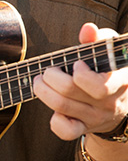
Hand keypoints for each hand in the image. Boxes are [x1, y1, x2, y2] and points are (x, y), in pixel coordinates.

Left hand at [33, 23, 127, 140]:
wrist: (120, 103)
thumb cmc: (108, 70)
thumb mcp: (109, 52)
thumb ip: (98, 39)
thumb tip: (87, 29)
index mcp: (117, 83)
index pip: (97, 87)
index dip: (80, 75)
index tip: (75, 65)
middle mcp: (107, 103)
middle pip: (68, 92)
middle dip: (50, 77)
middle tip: (47, 71)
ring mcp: (94, 118)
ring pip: (61, 107)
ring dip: (43, 91)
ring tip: (40, 82)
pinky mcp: (83, 129)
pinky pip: (65, 132)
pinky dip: (54, 121)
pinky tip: (54, 109)